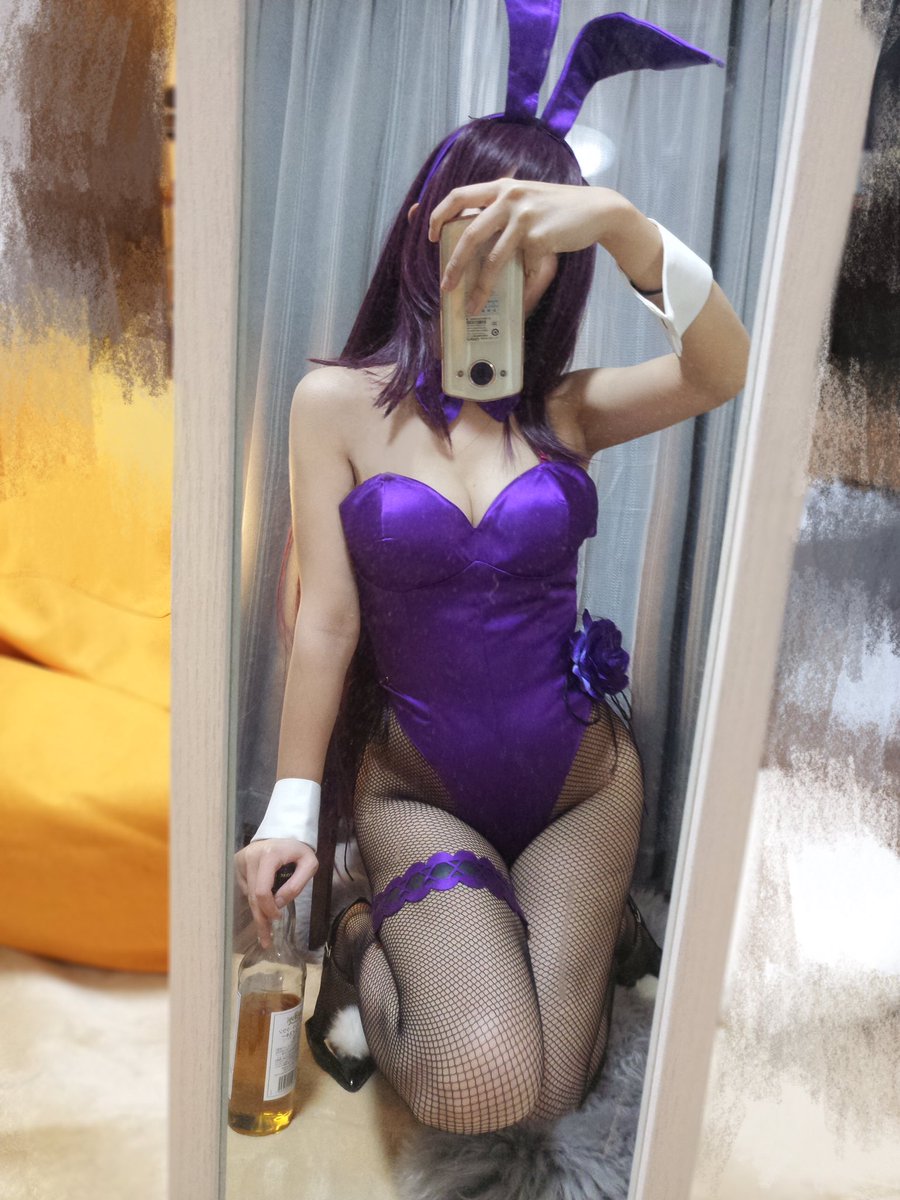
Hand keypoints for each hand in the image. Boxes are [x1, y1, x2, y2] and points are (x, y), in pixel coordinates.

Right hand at [234, 838, 318, 948]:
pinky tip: (262, 906)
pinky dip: (254, 900)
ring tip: (264, 932)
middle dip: (261, 919)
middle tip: (266, 940)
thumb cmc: (298, 851)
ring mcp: (241, 860)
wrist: (284, 834)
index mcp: (269, 855)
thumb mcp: (309, 864)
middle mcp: (250, 857)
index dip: (269, 908)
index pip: (262, 890)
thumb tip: (279, 903)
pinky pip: (245, 888)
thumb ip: (297, 884)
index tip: (278, 917)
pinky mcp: (237, 864)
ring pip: (247, 895)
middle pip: (252, 896)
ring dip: (257, 913)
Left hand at [428, 179, 632, 314]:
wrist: (597, 209)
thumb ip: (503, 214)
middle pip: (469, 233)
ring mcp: (524, 216)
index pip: (459, 195)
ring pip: (492, 258)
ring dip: (480, 287)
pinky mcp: (539, 236)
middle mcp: (509, 197)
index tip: (430, 235)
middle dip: (454, 264)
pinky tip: (523, 296)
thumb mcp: (527, 200)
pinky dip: (521, 286)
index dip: (438, 214)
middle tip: (446, 285)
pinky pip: (522, 269)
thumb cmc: (558, 210)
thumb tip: (478, 249)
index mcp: (502, 187)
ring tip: (472, 305)